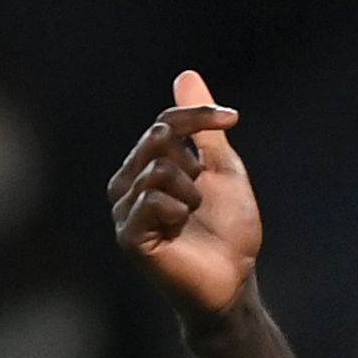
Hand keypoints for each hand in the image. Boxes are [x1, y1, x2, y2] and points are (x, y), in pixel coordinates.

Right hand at [110, 70, 259, 321]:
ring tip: (192, 218)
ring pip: (158, 169)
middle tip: (202, 200)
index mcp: (147, 165)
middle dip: (195, 167)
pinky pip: (153, 198)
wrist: (233, 282)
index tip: (233, 118)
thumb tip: (186, 75)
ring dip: (191, 194)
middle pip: (158, 139)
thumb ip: (203, 129)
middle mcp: (128, 182)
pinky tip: (179, 231)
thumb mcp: (222, 170)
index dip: (198, 116)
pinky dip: (178, 212)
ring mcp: (124, 209)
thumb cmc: (229, 232)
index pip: (165, 122)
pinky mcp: (128, 234)